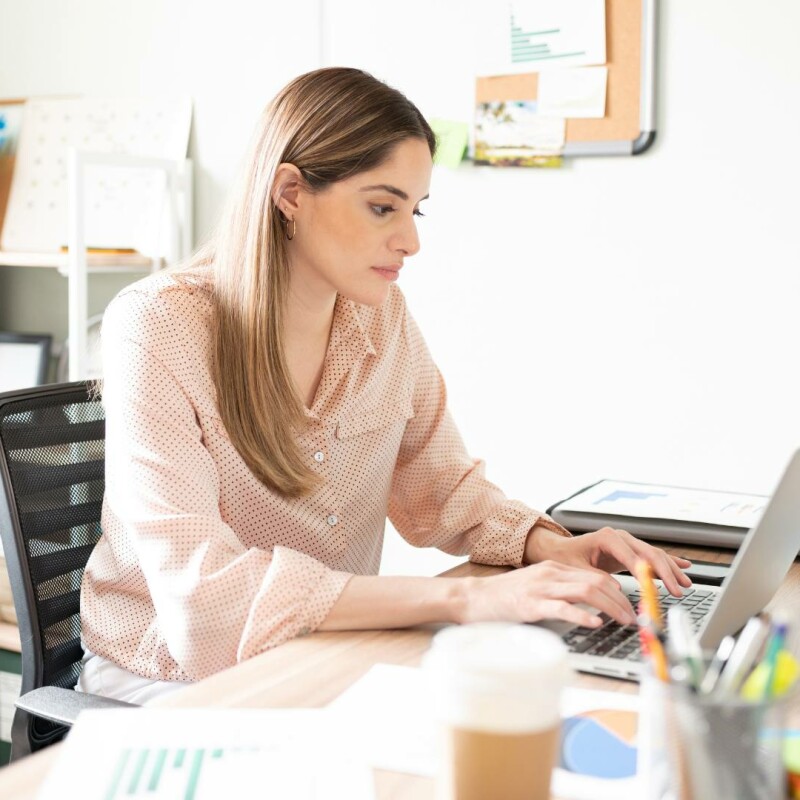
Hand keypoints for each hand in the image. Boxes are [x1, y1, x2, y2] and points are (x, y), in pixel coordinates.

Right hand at [460, 560, 636, 628]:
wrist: (473, 597)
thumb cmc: (504, 596)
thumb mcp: (537, 586)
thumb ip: (561, 590)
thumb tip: (592, 604)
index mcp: (554, 569)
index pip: (596, 575)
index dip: (619, 591)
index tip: (632, 605)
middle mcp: (550, 574)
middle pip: (597, 581)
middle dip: (622, 600)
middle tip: (635, 617)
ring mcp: (541, 588)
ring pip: (586, 591)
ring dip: (611, 607)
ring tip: (624, 620)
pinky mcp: (531, 604)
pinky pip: (562, 608)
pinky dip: (582, 615)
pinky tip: (595, 623)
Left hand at [525, 525, 691, 597]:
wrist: (560, 549)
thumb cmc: (566, 557)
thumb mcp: (577, 569)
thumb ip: (595, 577)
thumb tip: (615, 588)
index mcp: (607, 537)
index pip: (632, 556)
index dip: (646, 572)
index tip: (656, 587)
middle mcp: (620, 536)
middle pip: (649, 554)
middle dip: (666, 573)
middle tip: (677, 590)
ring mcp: (627, 542)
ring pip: (654, 555)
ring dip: (671, 569)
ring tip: (685, 584)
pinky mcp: (630, 550)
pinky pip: (653, 556)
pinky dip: (669, 561)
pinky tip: (684, 566)